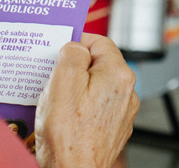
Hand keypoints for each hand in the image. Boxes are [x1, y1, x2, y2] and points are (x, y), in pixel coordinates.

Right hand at [35, 33, 138, 167]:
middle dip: (73, 67)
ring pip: (94, 85)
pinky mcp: (111, 128)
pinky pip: (93, 105)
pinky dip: (78, 106)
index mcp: (118, 75)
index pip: (99, 41)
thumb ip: (71, 53)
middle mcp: (126, 92)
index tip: (59, 49)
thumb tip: (75, 47)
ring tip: (55, 100)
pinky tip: (63, 115)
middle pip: (97, 64)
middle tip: (52, 76)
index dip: (76, 42)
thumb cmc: (69, 136)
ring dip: (74, 88)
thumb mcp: (63, 80)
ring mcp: (120, 112)